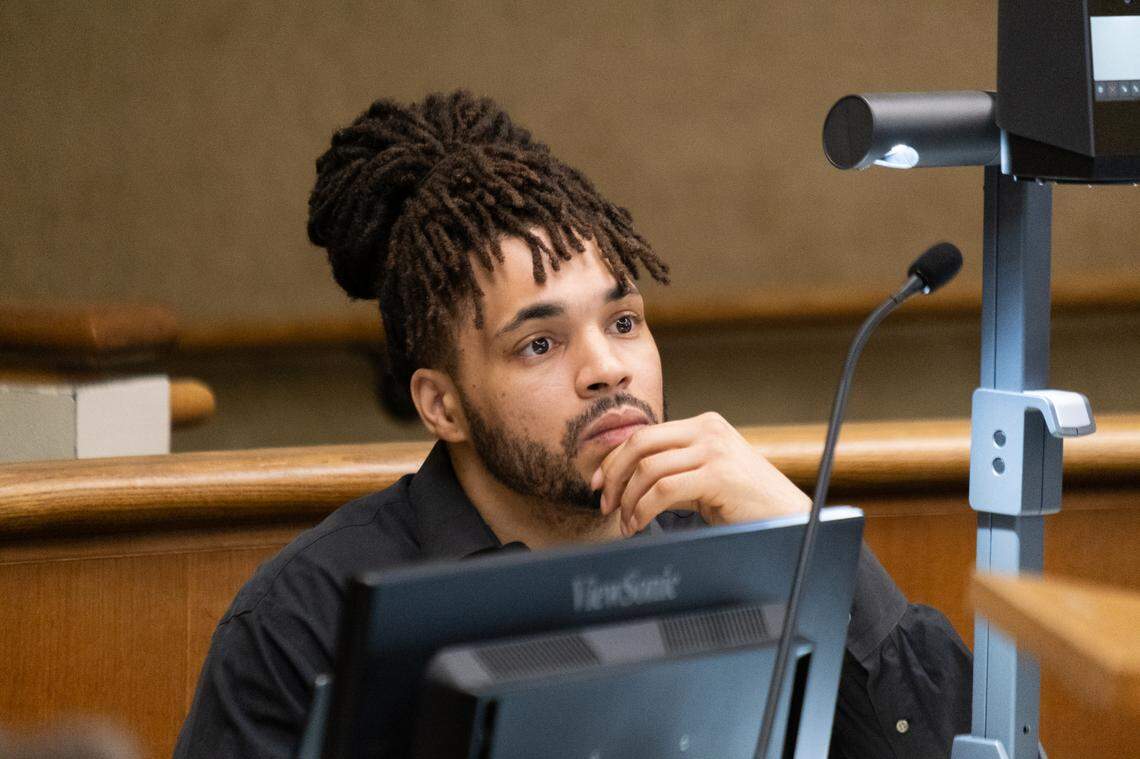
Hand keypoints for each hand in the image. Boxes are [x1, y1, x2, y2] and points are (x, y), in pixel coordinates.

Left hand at [589, 412, 810, 536]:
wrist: (789, 519)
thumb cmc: (747, 503)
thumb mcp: (705, 478)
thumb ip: (674, 471)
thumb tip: (628, 482)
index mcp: (704, 425)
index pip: (646, 434)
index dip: (615, 459)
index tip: (601, 483)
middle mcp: (708, 430)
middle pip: (640, 443)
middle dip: (613, 475)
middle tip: (605, 503)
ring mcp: (714, 450)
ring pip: (648, 468)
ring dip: (629, 500)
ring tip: (628, 523)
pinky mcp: (718, 475)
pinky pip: (663, 490)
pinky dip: (643, 510)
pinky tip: (640, 524)